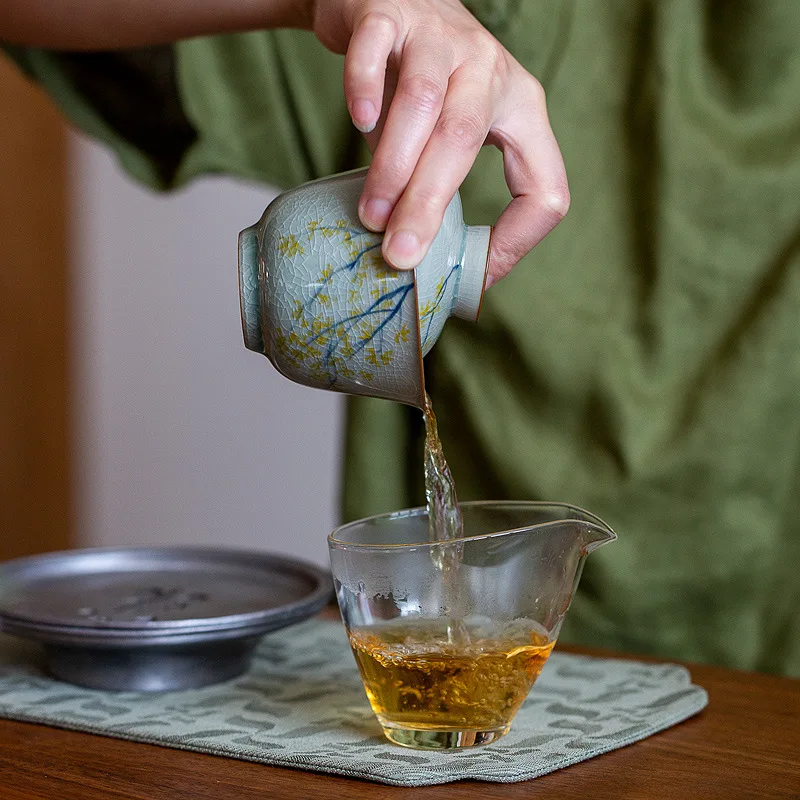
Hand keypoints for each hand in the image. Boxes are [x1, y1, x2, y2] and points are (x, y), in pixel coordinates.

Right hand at [311, 0, 569, 284]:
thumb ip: (444, 183)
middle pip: (464, 141)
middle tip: (400, 254)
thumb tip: (426, 265)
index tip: (467, 271)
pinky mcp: (389, 13)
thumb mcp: (451, 133)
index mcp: (519, 109)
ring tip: (371, 214)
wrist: (386, 3)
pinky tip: (359, 123)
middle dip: (429, 204)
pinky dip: (365, 88)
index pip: (544, 185)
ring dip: (393, 165)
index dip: (517, 239)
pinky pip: (376, 50)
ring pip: (422, 101)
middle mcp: (488, 68)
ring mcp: (441, 36)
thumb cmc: (423, 87)